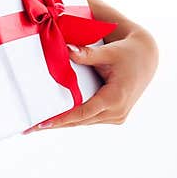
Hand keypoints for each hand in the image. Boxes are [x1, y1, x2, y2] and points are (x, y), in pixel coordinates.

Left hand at [24, 28, 158, 131]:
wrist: (146, 57)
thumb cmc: (127, 53)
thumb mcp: (108, 52)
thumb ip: (87, 54)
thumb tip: (66, 50)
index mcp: (116, 99)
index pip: (83, 113)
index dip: (62, 119)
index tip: (43, 124)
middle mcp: (117, 112)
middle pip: (80, 121)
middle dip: (55, 124)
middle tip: (30, 127)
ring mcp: (117, 116)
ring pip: (84, 122)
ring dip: (63, 123)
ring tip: (38, 126)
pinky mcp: (114, 114)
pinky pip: (89, 118)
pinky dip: (73, 118)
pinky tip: (56, 119)